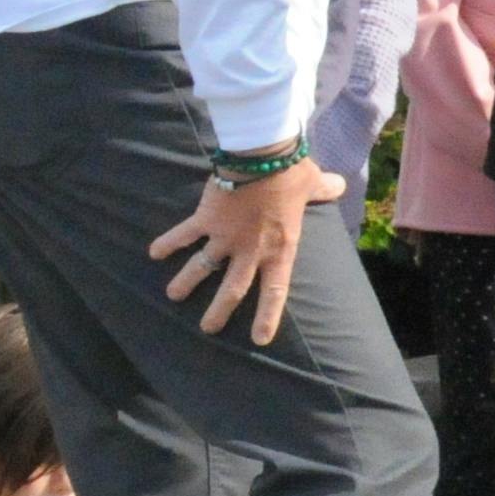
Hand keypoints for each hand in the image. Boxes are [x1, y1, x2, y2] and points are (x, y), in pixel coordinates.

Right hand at [146, 162, 349, 343]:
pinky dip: (167, 244)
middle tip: (208, 329)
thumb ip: (326, 189)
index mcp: (280, 247)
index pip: (275, 291)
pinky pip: (183, 235)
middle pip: (233, 290)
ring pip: (202, 268)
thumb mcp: (313, 184)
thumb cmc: (291, 172)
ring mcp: (225, 237)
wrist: (261, 156)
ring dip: (186, 283)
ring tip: (173, 296)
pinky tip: (153, 253)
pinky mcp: (205, 219)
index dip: (267, 316)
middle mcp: (251, 249)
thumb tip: (340, 184)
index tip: (259, 339)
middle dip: (219, 311)